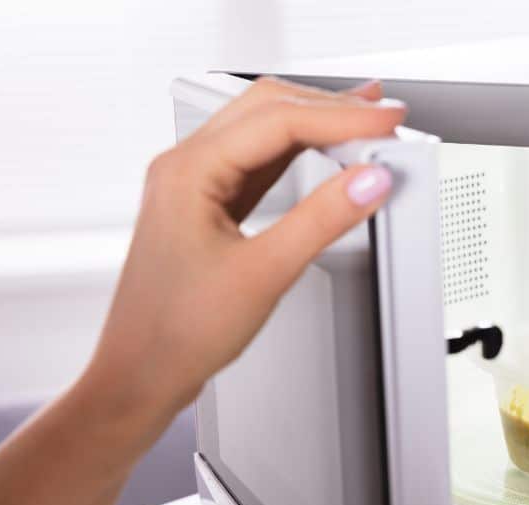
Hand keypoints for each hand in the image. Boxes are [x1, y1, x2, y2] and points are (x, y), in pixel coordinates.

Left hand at [89, 76, 405, 417]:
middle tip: (383, 115)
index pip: (279, 121)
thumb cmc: (178, 332)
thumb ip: (322, 220)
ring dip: (316, 122)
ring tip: (364, 122)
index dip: (342, 117)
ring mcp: (196, 185)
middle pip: (268, 108)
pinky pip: (259, 161)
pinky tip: (327, 154)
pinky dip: (300, 151)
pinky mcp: (209, 206)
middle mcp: (187, 167)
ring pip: (264, 130)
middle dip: (330, 106)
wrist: (142, 374)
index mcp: (189, 171)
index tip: (385, 121)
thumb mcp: (264, 274)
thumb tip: (367, 180)